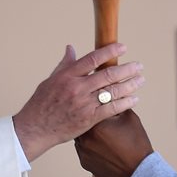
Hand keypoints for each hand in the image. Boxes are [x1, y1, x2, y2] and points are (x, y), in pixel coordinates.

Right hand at [13, 43, 143, 161]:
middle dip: (127, 69)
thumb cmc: (41, 104)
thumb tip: (71, 47)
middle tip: (139, 66)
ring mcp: (83, 103)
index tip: (123, 47)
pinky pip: (111, 109)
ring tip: (140, 80)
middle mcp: (77, 88)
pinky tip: (134, 99)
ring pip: (112, 91)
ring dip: (129, 85)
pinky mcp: (88, 119)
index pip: (93, 59)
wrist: (35, 129)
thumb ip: (64, 65)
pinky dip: (124, 103)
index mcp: (67, 76)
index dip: (110, 51)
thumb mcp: (50, 80)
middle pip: (108, 74)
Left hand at [73, 109, 153, 176]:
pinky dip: (90, 145)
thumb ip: (116, 102)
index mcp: (95, 123)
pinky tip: (102, 145)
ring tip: (102, 133)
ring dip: (88, 132)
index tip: (100, 102)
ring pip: (81, 135)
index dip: (95, 103)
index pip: (90, 106)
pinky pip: (83, 149)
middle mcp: (84, 137)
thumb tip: (110, 92)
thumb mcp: (129, 117)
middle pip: (83, 120)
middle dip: (89, 117)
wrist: (139, 172)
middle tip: (98, 116)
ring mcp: (82, 151)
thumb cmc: (136, 143)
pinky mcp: (84, 162)